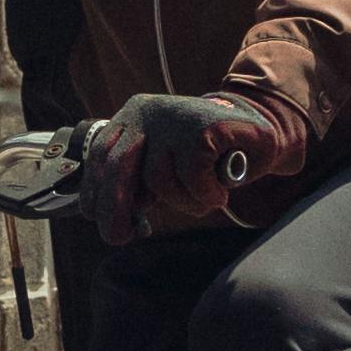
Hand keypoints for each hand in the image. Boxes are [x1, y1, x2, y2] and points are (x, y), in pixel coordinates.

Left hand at [90, 89, 304, 244]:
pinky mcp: (205, 126)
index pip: (100, 155)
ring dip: (181, 203)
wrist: (256, 131)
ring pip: (158, 178)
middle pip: (118, 166)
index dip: (94, 189)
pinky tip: (217, 194)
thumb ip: (137, 181)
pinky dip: (205, 194)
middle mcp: (148, 112)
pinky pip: (192, 176)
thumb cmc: (205, 157)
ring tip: (202, 201)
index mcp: (133, 117)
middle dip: (115, 208)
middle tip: (119, 238)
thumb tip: (113, 220)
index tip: (94, 217)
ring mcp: (176, 118)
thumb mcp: (163, 163)